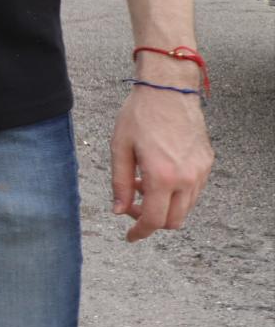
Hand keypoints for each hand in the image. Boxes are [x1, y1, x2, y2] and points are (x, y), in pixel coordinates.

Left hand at [110, 86, 212, 241]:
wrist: (168, 90)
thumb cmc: (139, 115)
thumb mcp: (120, 148)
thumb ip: (119, 183)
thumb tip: (119, 210)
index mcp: (162, 176)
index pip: (154, 220)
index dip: (140, 232)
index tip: (130, 237)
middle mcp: (186, 178)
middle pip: (173, 220)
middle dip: (151, 220)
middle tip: (131, 204)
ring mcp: (200, 172)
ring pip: (185, 208)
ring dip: (163, 206)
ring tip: (142, 183)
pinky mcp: (207, 164)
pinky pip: (193, 191)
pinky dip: (176, 193)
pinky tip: (158, 175)